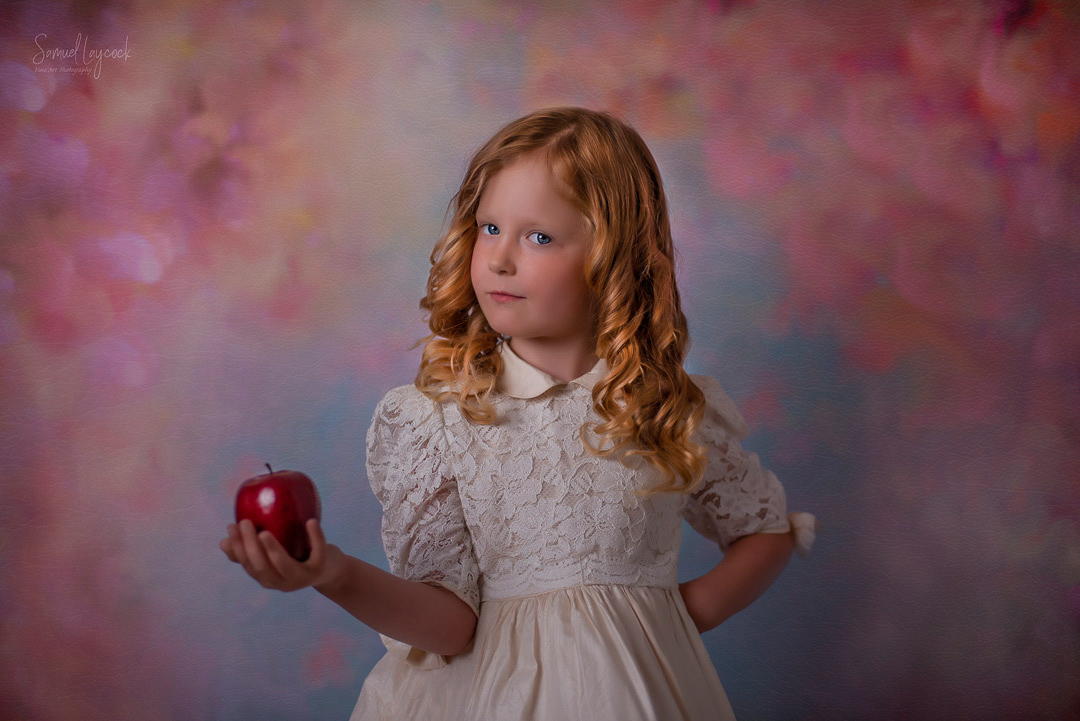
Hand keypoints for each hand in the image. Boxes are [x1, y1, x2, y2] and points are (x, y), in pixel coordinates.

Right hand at [220, 518, 343, 591]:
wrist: (332, 571)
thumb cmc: (297, 557)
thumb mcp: (274, 556)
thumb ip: (253, 551)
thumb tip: (223, 542)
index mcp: (268, 578)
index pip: (248, 565)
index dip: (237, 548)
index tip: (231, 526)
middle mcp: (282, 582)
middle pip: (262, 567)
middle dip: (250, 546)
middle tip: (245, 522)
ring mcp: (302, 577)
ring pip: (284, 565)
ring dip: (273, 549)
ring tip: (264, 532)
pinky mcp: (321, 568)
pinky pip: (317, 551)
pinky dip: (315, 536)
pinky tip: (310, 521)